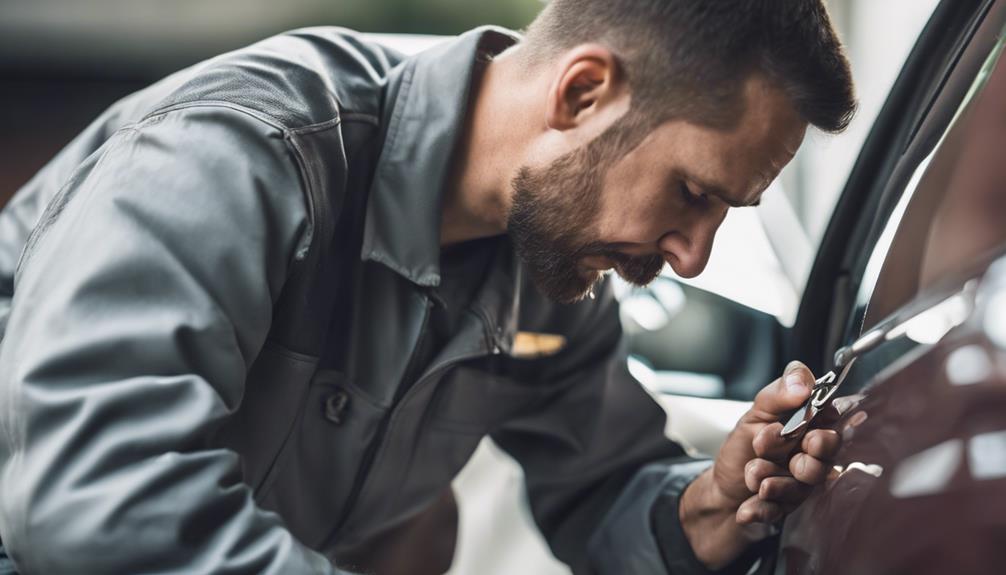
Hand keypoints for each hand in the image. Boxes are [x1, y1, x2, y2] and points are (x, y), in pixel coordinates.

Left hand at [678, 361, 842, 568]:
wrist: (720, 486)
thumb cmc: (742, 447)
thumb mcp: (754, 413)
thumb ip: (778, 393)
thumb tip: (803, 384)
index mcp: (809, 428)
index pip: (833, 428)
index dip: (824, 436)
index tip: (810, 437)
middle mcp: (811, 456)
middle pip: (824, 462)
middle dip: (803, 463)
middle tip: (771, 451)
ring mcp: (802, 485)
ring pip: (801, 488)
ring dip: (772, 482)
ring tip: (751, 474)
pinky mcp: (788, 509)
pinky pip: (781, 511)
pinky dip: (760, 509)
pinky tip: (745, 509)